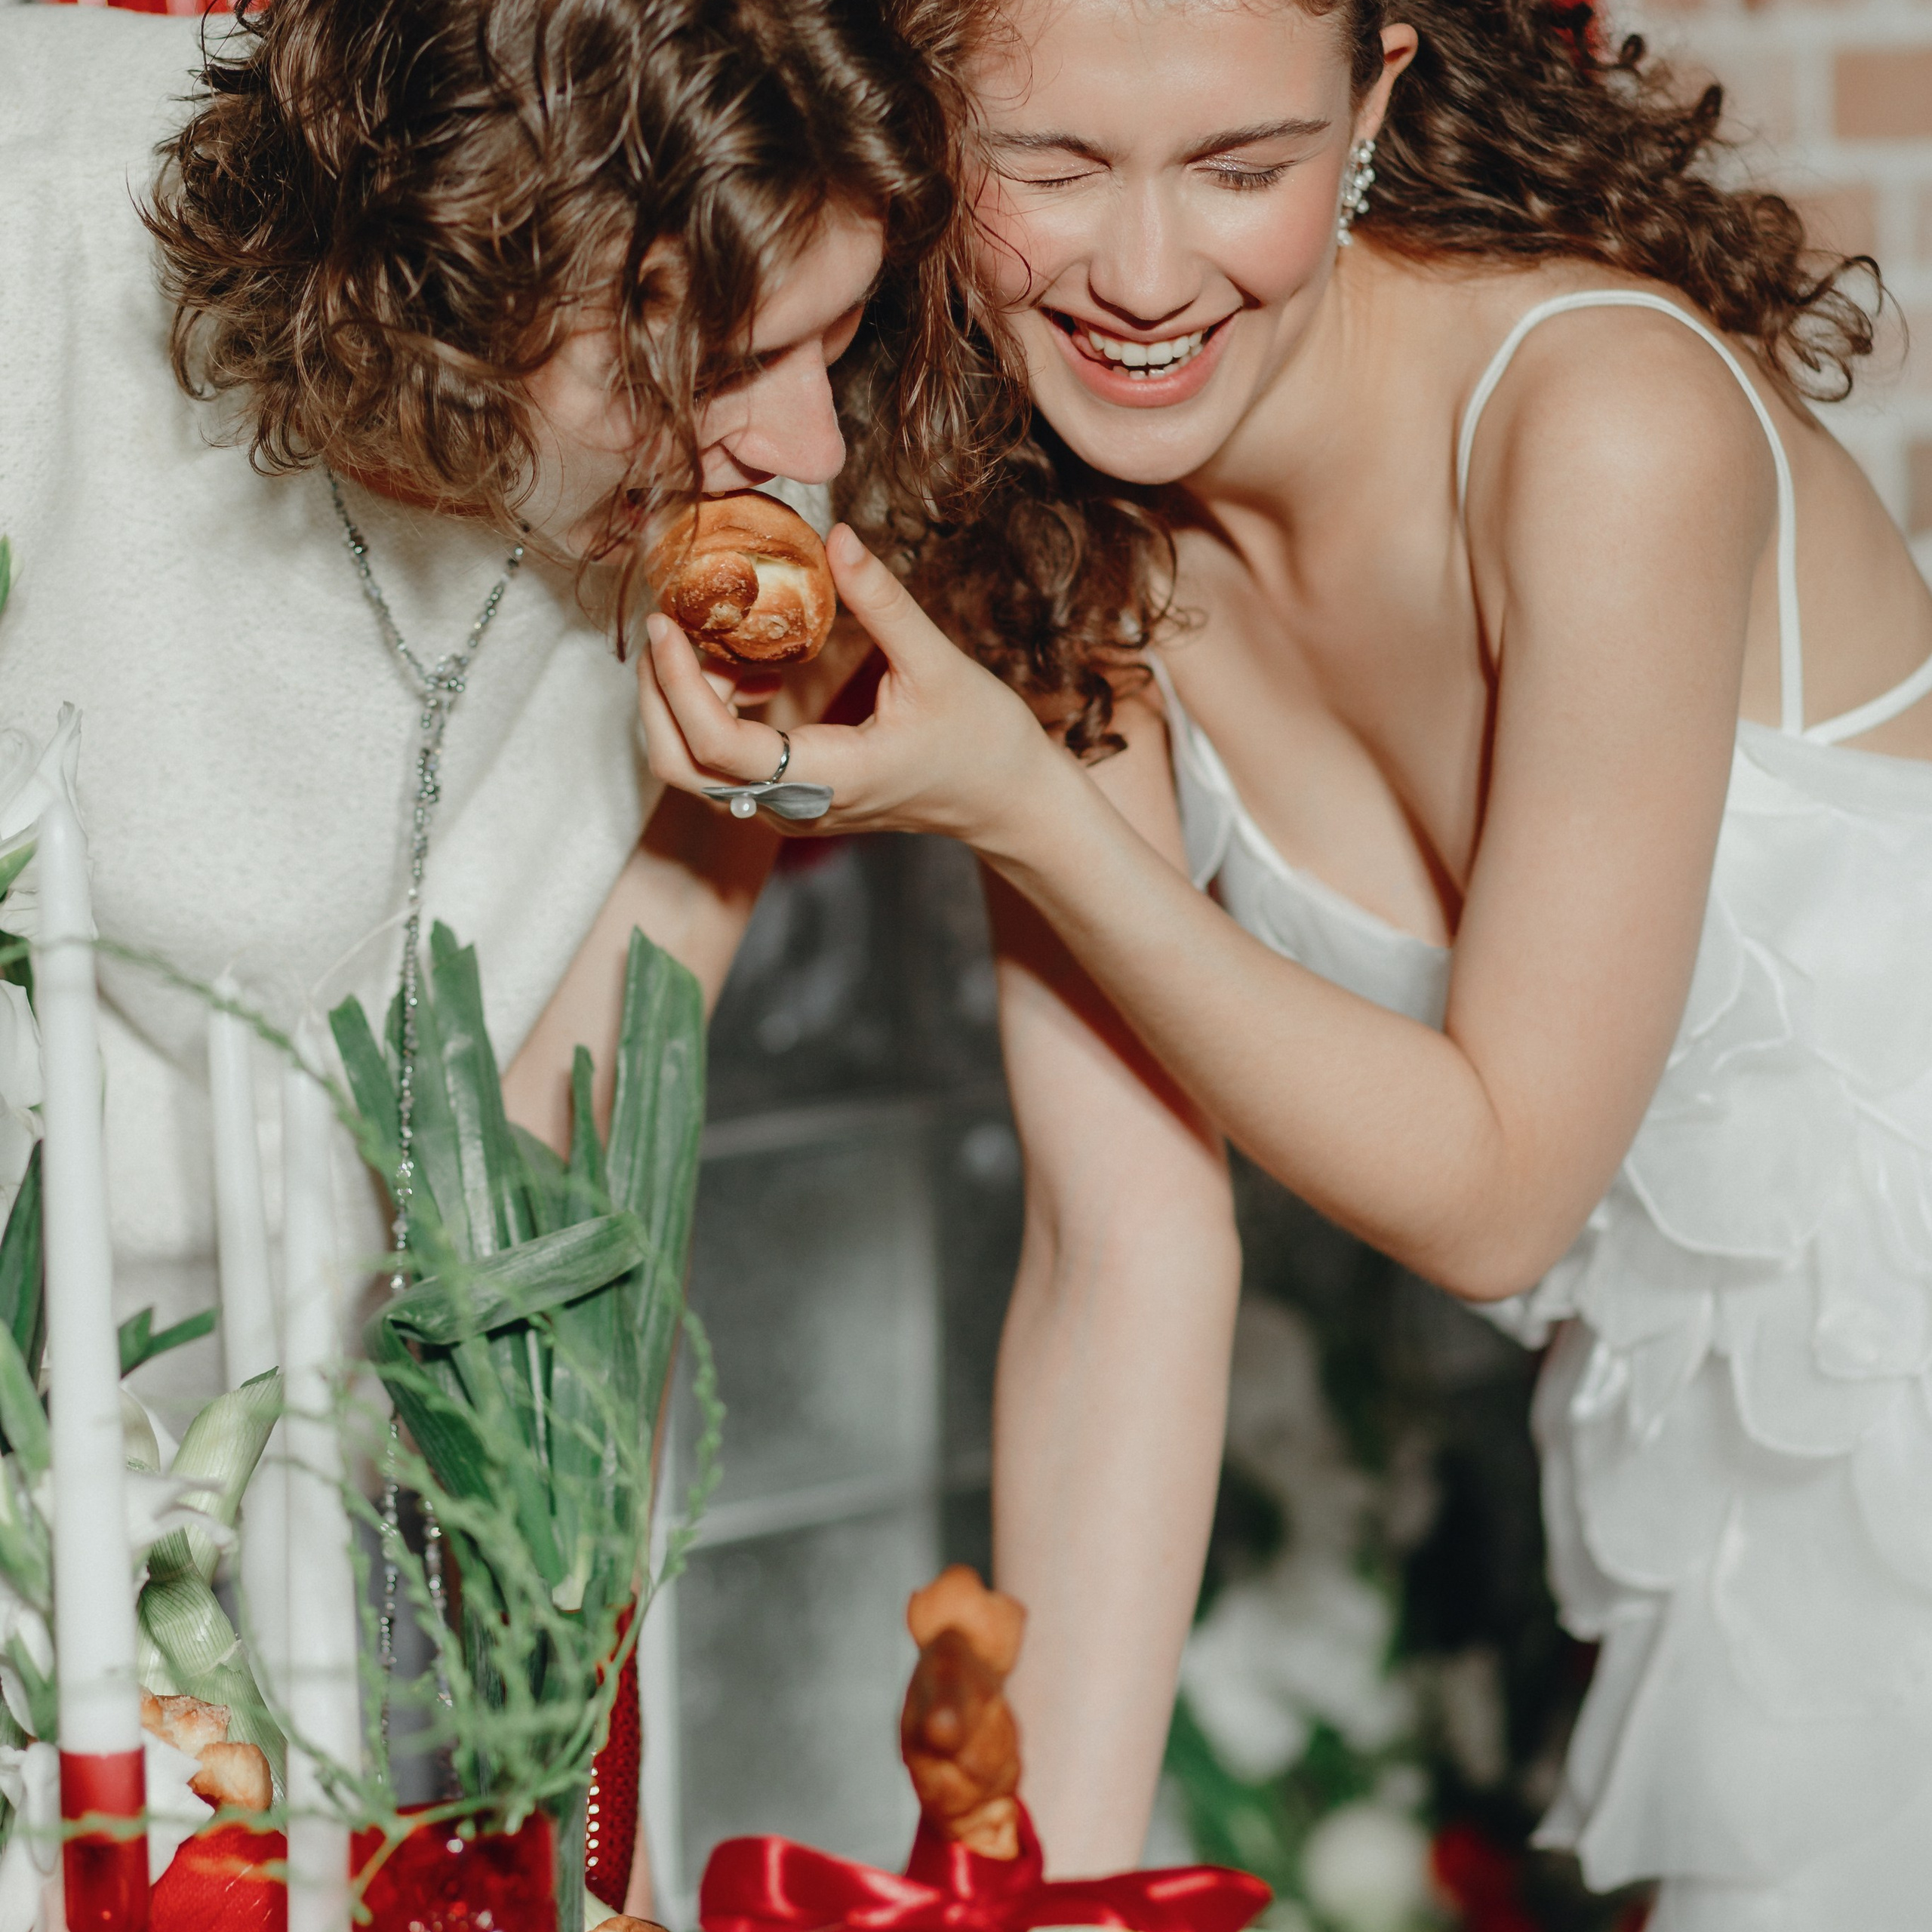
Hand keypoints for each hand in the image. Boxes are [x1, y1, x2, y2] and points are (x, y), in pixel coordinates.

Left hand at [637, 525, 1065, 850]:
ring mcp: (791, 809)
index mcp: (828, 775)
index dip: (678, 684)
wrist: (1007, 802)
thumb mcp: (938, 665)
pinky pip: (726, 769)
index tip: (667, 623)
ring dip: (680, 707)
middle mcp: (796, 805)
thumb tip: (837, 536)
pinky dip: (710, 719)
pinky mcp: (794, 799)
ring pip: (697, 773)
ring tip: (703, 640)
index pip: (719, 746)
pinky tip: (746, 672)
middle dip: (658, 696)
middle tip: (666, 626)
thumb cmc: (983, 742)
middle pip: (683, 769)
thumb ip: (882, 602)